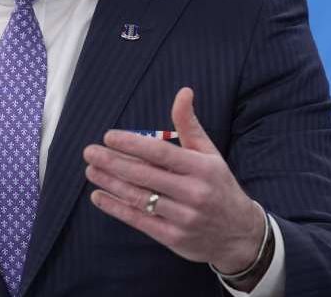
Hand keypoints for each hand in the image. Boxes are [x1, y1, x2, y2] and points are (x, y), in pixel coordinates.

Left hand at [82, 87, 265, 275]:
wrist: (240, 233)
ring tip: (91, 170)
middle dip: (113, 162)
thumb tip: (183, 92)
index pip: (162, 152)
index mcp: (202, 168)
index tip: (109, 136)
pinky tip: (99, 196)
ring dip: (110, 183)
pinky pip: (139, 220)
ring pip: (139, 197)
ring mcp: (183, 217)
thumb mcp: (210, 153)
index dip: (133, 144)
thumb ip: (190, 125)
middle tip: (90, 152)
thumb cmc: (219, 185)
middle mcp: (193, 192)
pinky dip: (116, 208)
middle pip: (145, 175)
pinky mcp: (174, 237)